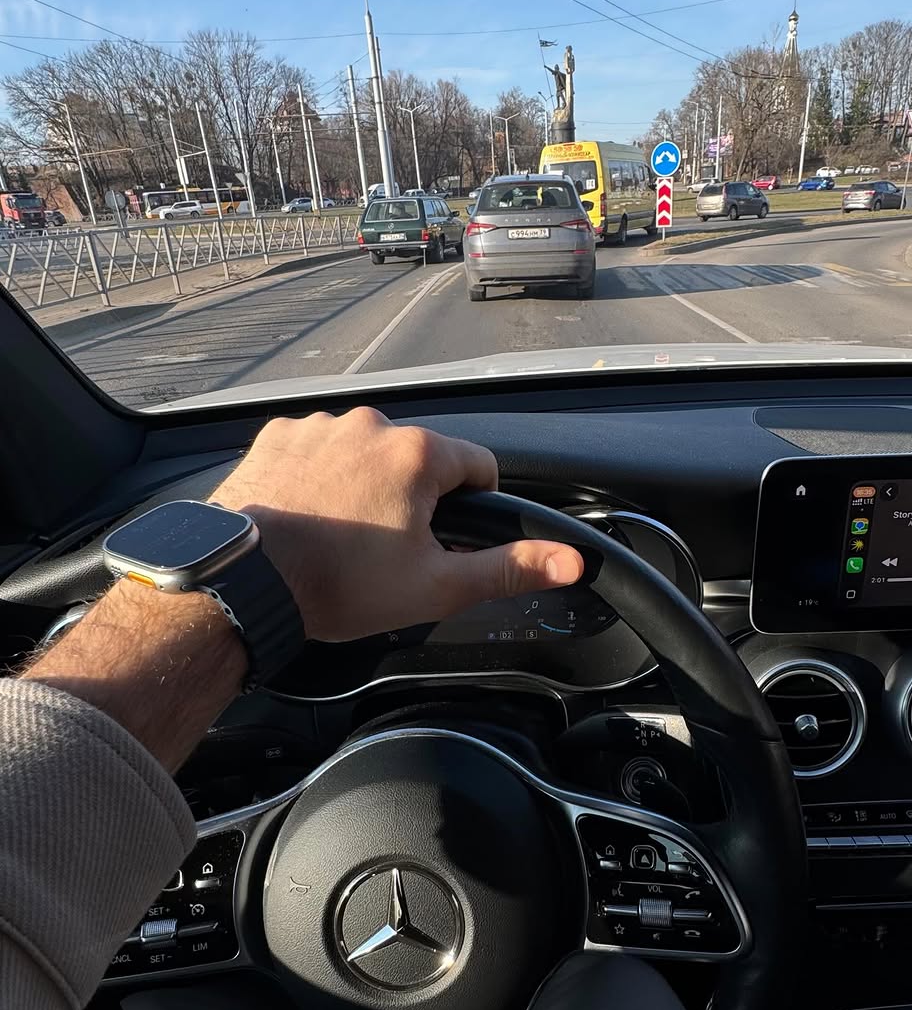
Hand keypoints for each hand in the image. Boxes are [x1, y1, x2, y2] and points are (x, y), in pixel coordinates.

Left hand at [210, 407, 583, 641]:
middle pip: (418, 458)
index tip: (447, 539)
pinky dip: (319, 476)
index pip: (478, 466)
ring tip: (341, 536)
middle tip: (387, 550)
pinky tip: (308, 516)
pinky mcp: (277, 436)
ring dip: (364, 483)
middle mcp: (370, 423)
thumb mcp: (436, 587)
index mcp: (418, 452)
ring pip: (365, 452)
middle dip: (413, 497)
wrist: (243, 582)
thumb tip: (571, 560)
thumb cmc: (340, 585)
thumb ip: (507, 568)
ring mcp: (319, 425)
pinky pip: (317, 449)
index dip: (474, 506)